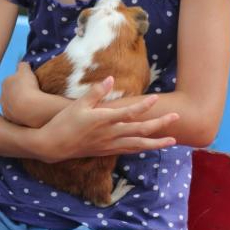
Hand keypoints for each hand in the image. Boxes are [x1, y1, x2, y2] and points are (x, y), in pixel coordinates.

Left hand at [0, 62, 68, 127]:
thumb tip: (23, 64)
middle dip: (19, 94)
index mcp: (5, 83)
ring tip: (33, 106)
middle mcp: (2, 97)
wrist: (29, 109)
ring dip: (20, 105)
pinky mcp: (11, 121)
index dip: (21, 81)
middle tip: (32, 95)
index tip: (30, 83)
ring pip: (13, 106)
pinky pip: (18, 117)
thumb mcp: (26, 71)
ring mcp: (6, 110)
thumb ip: (23, 66)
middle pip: (11, 93)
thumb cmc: (28, 87)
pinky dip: (23, 115)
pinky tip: (31, 114)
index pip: (12, 80)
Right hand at [30, 78, 179, 162]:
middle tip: (176, 118)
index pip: (129, 113)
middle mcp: (110, 134)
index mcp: (103, 120)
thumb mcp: (78, 104)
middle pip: (140, 130)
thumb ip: (96, 92)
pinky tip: (150, 146)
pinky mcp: (107, 151)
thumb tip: (111, 78)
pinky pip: (129, 150)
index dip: (144, 106)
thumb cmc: (64, 122)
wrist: (53, 145)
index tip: (157, 98)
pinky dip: (142, 148)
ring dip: (157, 142)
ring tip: (172, 141)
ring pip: (138, 145)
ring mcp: (109, 145)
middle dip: (160, 124)